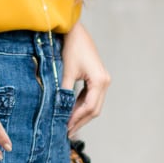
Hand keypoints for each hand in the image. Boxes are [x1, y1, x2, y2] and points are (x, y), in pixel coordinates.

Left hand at [60, 22, 109, 136]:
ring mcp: (102, 80)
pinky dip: (81, 106)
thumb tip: (58, 111)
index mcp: (99, 81)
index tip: (65, 128)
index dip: (76, 119)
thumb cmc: (71, 48)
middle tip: (67, 132)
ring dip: (81, 115)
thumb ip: (64, 92)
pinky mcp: (97, 78)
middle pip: (94, 109)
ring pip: (93, 104)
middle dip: (80, 121)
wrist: (75, 31)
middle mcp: (105, 82)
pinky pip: (91, 97)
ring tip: (68, 125)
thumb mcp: (66, 71)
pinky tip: (71, 112)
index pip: (89, 107)